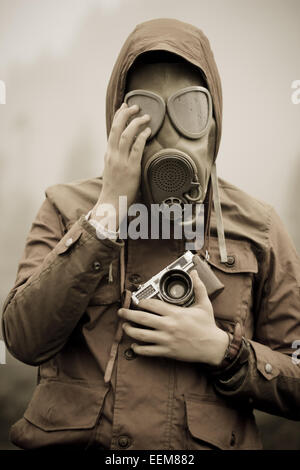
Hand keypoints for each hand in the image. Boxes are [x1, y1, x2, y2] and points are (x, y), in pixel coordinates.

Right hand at [91, 103, 150, 228]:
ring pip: (127, 135)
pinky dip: (143, 137)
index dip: (118, 116)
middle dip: (126, 114)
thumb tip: (127, 149)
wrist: (111, 203)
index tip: (124, 106)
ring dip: (136, 123)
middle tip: (135, 106)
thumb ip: (117, 158)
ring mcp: (121, 161)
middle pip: (117, 128)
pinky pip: (137, 148)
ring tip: (145, 116)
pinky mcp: (131, 168)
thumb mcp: (111, 170)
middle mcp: (113, 155)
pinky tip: (148, 131)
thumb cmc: (113, 189)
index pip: (112, 130)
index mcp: (108, 154)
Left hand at [118, 270, 228, 364]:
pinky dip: (139, 349)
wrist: (213, 347)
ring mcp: (167, 339)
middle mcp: (169, 325)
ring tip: (124, 326)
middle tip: (120, 312)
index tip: (137, 301)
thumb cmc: (208, 325)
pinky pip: (149, 351)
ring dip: (130, 331)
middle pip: (142, 318)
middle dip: (128, 314)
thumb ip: (198, 287)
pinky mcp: (167, 351)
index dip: (142, 302)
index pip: (153, 305)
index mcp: (176, 313)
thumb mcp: (204, 304)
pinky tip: (134, 345)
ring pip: (142, 335)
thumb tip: (195, 273)